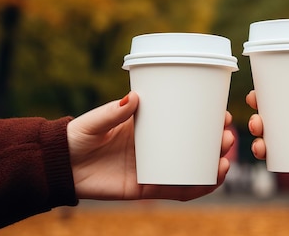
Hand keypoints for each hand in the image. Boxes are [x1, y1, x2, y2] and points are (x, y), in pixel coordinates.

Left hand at [67, 91, 233, 200]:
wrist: (60, 168)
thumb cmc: (77, 137)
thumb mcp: (94, 122)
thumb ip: (112, 112)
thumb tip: (134, 98)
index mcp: (149, 126)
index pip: (184, 120)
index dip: (207, 118)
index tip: (224, 113)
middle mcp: (157, 146)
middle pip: (195, 145)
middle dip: (217, 142)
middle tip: (228, 136)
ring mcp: (155, 167)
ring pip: (192, 168)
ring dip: (213, 166)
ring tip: (224, 160)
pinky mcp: (147, 188)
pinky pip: (177, 190)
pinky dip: (197, 188)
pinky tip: (212, 182)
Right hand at [246, 79, 288, 171]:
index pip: (288, 92)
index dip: (266, 93)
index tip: (255, 94)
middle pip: (276, 118)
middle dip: (258, 119)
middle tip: (256, 121)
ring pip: (281, 140)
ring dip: (263, 141)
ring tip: (260, 142)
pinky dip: (280, 160)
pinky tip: (270, 159)